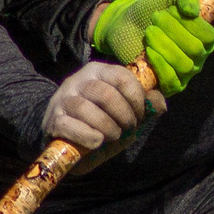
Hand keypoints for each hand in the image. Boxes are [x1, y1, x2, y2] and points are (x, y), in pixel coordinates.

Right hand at [43, 59, 161, 152]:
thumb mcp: (124, 112)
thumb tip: (161, 104)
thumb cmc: (99, 121)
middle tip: (128, 127)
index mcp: (98, 71)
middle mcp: (78, 81)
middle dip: (124, 116)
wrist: (64, 136)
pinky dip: (89, 137)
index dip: (136, 99)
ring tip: (113, 135)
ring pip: (87, 110)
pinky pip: (72, 126)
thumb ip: (143, 106)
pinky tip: (96, 142)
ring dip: (108, 128)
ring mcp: (63, 99)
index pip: (122, 77)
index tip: (140, 115)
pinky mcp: (53, 120)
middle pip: (107, 94)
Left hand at [93, 0, 213, 94]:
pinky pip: (172, 82)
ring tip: (149, 32)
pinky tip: (148, 51)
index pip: (208, 36)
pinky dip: (160, 65)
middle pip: (195, 50)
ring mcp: (185, 74)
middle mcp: (199, 58)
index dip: (190, 24)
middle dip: (173, 32)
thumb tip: (193, 11)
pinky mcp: (168, 85)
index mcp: (204, 38)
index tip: (169, 10)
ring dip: (164, 46)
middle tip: (154, 19)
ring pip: (184, 65)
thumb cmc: (151, 11)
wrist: (125, 25)